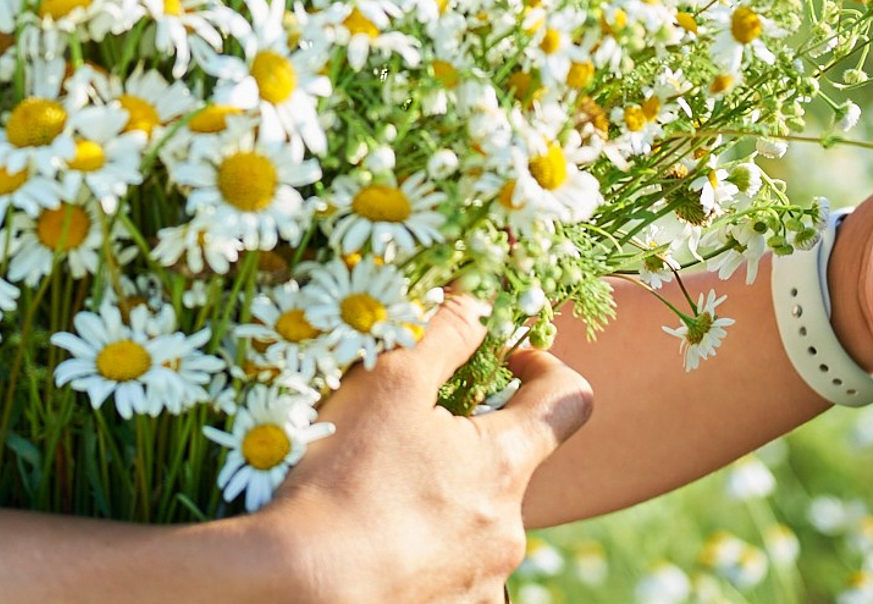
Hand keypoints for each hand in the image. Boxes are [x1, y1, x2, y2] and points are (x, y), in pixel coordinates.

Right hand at [250, 292, 593, 603]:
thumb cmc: (346, 473)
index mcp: (504, 462)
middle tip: (403, 428)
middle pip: (509, 461)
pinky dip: (427, 544)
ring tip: (380, 488)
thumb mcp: (389, 382)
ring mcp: (487, 579)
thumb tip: (478, 298)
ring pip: (478, 515)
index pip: (568, 401)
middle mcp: (510, 527)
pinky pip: (456, 565)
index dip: (545, 367)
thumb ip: (443, 334)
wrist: (304, 581)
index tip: (506, 359)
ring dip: (444, 494)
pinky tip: (381, 535)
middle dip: (466, 438)